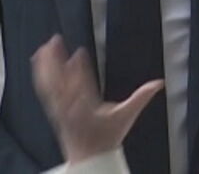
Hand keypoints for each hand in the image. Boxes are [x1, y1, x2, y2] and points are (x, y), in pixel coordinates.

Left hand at [31, 35, 163, 162]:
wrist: (90, 157)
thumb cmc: (107, 137)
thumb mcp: (127, 117)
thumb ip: (141, 97)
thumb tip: (159, 83)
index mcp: (88, 106)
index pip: (82, 85)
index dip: (79, 68)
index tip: (79, 51)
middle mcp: (71, 106)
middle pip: (59, 82)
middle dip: (55, 62)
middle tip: (55, 41)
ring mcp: (60, 108)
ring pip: (49, 84)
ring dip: (46, 65)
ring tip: (45, 46)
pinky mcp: (54, 108)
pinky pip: (45, 89)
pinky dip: (41, 74)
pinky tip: (39, 61)